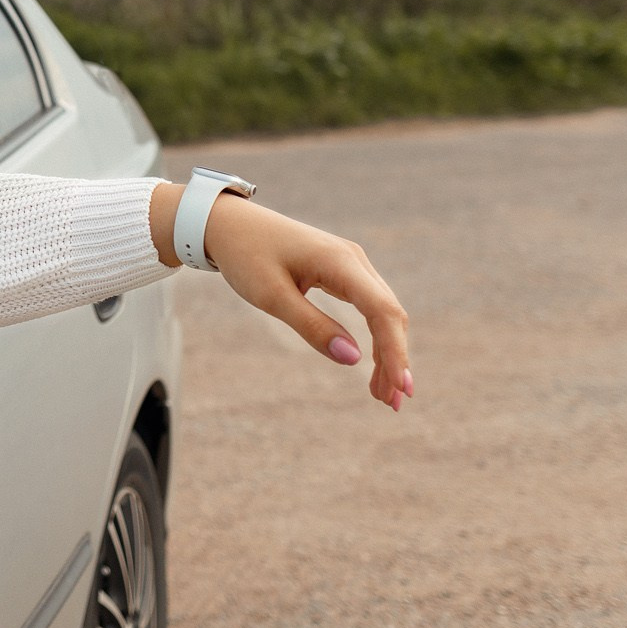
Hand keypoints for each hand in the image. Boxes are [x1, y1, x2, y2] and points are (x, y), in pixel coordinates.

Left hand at [150, 182, 414, 411]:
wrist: (227, 223)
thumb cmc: (246, 256)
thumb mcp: (272, 296)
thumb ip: (312, 326)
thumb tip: (352, 360)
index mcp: (339, 262)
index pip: (381, 311)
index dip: (394, 351)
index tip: (399, 387)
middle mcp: (354, 259)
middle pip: (389, 314)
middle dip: (395, 359)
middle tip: (394, 404)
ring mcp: (351, 263)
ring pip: (383, 312)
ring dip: (387, 352)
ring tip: (382, 394)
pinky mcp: (342, 270)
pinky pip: (369, 306)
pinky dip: (374, 336)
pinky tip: (370, 363)